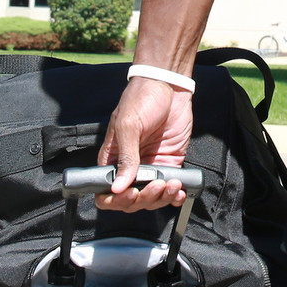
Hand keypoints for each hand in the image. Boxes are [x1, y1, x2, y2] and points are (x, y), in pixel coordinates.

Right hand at [96, 77, 193, 211]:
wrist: (169, 86)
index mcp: (113, 160)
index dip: (116, 200)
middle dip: (143, 199)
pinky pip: (170, 189)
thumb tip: (118, 187)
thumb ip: (126, 156)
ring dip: (161, 198)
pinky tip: (179, 192)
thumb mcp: (128, 126)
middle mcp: (130, 168)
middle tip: (156, 185)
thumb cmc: (141, 99)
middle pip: (130, 200)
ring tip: (172, 184)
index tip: (131, 193)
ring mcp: (151, 167)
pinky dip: (175, 196)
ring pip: (151, 199)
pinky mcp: (170, 163)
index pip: (106, 193)